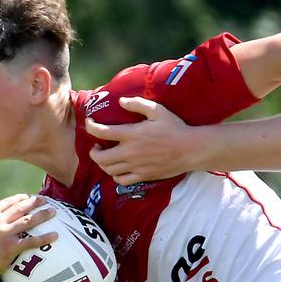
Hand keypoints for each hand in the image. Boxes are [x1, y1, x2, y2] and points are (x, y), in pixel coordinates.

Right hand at [0, 195, 57, 281]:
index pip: (8, 202)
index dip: (22, 198)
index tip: (32, 196)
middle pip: (20, 208)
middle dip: (34, 202)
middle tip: (46, 199)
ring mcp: (3, 233)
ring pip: (28, 221)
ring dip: (42, 215)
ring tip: (54, 212)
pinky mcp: (9, 246)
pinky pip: (31, 241)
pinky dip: (45, 238)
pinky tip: (55, 236)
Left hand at [86, 98, 206, 185]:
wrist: (190, 150)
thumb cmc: (175, 128)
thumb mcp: (158, 110)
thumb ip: (137, 104)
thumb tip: (121, 101)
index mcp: (131, 134)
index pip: (101, 131)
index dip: (90, 126)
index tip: (90, 123)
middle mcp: (130, 152)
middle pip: (100, 157)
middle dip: (93, 151)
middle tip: (97, 145)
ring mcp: (136, 166)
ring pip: (108, 170)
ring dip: (103, 163)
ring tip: (107, 156)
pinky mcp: (143, 176)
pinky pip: (121, 180)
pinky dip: (116, 176)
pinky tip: (119, 169)